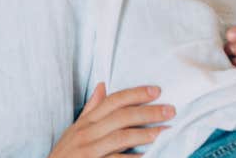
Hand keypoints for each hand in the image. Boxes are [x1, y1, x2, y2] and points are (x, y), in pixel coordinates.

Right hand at [48, 83, 172, 157]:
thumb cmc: (65, 155)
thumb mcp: (74, 130)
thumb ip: (91, 109)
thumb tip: (102, 85)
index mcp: (85, 123)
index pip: (112, 102)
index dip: (135, 94)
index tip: (156, 90)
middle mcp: (86, 134)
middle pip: (121, 117)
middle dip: (147, 112)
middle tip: (170, 110)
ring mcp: (89, 152)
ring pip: (121, 137)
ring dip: (146, 133)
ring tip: (166, 132)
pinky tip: (150, 156)